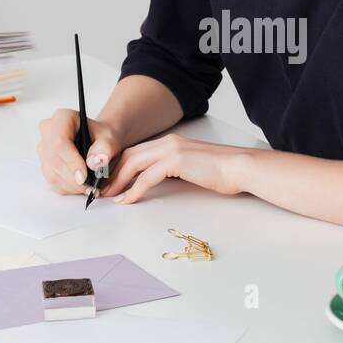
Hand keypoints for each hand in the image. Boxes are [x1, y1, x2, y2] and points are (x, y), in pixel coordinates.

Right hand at [36, 108, 120, 195]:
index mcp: (62, 118)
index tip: (84, 177)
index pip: (60, 142)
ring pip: (52, 173)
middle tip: (91, 187)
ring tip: (89, 187)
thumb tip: (95, 162)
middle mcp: (48, 131)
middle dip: (73, 178)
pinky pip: (53, 182)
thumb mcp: (110, 138)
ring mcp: (44, 149)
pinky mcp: (45, 164)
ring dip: (72, 185)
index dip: (71, 162)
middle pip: (54, 160)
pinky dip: (68, 188)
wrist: (99, 142)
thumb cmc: (102, 137)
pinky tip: (81, 186)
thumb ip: (106, 148)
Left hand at [98, 133, 250, 203]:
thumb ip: (173, 171)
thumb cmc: (222, 171)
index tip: (110, 182)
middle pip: (129, 155)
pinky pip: (146, 176)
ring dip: (118, 180)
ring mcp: (171, 150)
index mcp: (171, 142)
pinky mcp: (176, 161)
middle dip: (112, 173)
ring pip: (133, 163)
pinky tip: (128, 199)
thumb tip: (157, 183)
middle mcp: (168, 142)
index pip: (136, 152)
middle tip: (102, 189)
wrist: (240, 167)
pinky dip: (134, 189)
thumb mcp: (191, 168)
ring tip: (109, 195)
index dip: (119, 167)